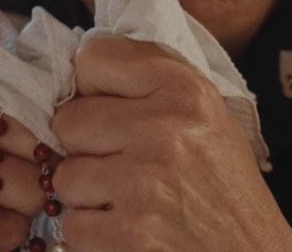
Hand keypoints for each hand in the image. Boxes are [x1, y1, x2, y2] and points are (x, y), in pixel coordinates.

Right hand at [0, 70, 52, 251]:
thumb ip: (17, 101)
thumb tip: (86, 104)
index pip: (46, 96)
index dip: (56, 133)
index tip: (37, 148)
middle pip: (45, 145)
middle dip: (41, 176)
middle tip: (7, 187)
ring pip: (32, 190)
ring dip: (22, 212)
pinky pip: (8, 229)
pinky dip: (1, 240)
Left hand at [49, 36, 291, 251]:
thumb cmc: (227, 192)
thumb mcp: (210, 119)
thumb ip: (154, 84)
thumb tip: (82, 64)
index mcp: (186, 92)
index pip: (94, 58)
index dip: (92, 89)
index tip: (108, 110)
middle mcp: (165, 132)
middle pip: (69, 121)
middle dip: (85, 148)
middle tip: (120, 167)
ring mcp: (144, 186)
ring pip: (64, 178)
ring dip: (87, 197)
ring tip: (127, 204)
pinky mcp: (129, 236)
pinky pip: (72, 226)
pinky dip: (93, 237)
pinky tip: (128, 234)